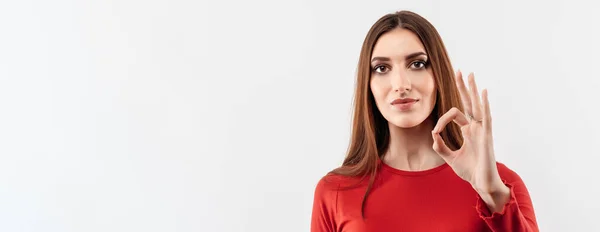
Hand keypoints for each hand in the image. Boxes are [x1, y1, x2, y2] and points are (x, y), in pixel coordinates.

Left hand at [431, 70, 506, 196]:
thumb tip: (433, 134)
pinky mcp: (486, 135)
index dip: (441, 120)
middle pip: (469, 102)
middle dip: (463, 87)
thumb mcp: (450, 157)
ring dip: (472, 90)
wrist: (482, 184)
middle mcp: (476, 127)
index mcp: (468, 131)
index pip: (454, 115)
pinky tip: (482, 92)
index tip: (435, 132)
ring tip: (470, 75)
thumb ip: (440, 146)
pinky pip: (485, 116)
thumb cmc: (470, 171)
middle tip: (460, 71)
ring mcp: (482, 130)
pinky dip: (484, 104)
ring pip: (477, 105)